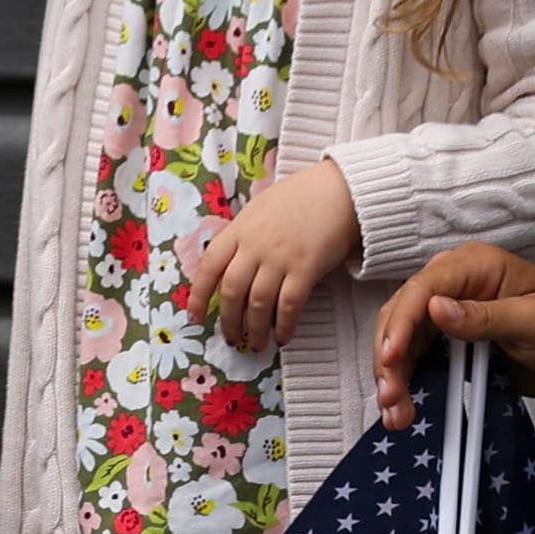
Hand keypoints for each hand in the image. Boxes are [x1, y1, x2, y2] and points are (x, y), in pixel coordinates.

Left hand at [182, 156, 362, 353]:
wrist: (340, 189)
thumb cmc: (300, 197)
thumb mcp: (260, 208)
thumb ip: (243, 235)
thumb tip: (230, 264)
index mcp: (239, 229)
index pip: (209, 267)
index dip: (198, 296)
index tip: (194, 316)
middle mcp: (255, 245)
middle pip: (232, 291)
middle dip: (228, 320)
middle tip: (231, 338)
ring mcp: (280, 257)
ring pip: (258, 304)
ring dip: (255, 329)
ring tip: (256, 344)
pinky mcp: (306, 268)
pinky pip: (289, 305)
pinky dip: (284, 325)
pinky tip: (283, 337)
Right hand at [372, 243, 534, 428]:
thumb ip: (487, 317)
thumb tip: (435, 309)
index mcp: (474, 266)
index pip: (424, 288)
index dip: (403, 322)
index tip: (391, 356)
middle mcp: (453, 285)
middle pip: (403, 315)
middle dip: (390, 357)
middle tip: (391, 397)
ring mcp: (447, 315)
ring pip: (402, 341)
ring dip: (394, 376)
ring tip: (396, 415)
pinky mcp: (448, 343)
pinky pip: (417, 360)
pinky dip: (406, 383)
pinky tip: (401, 410)